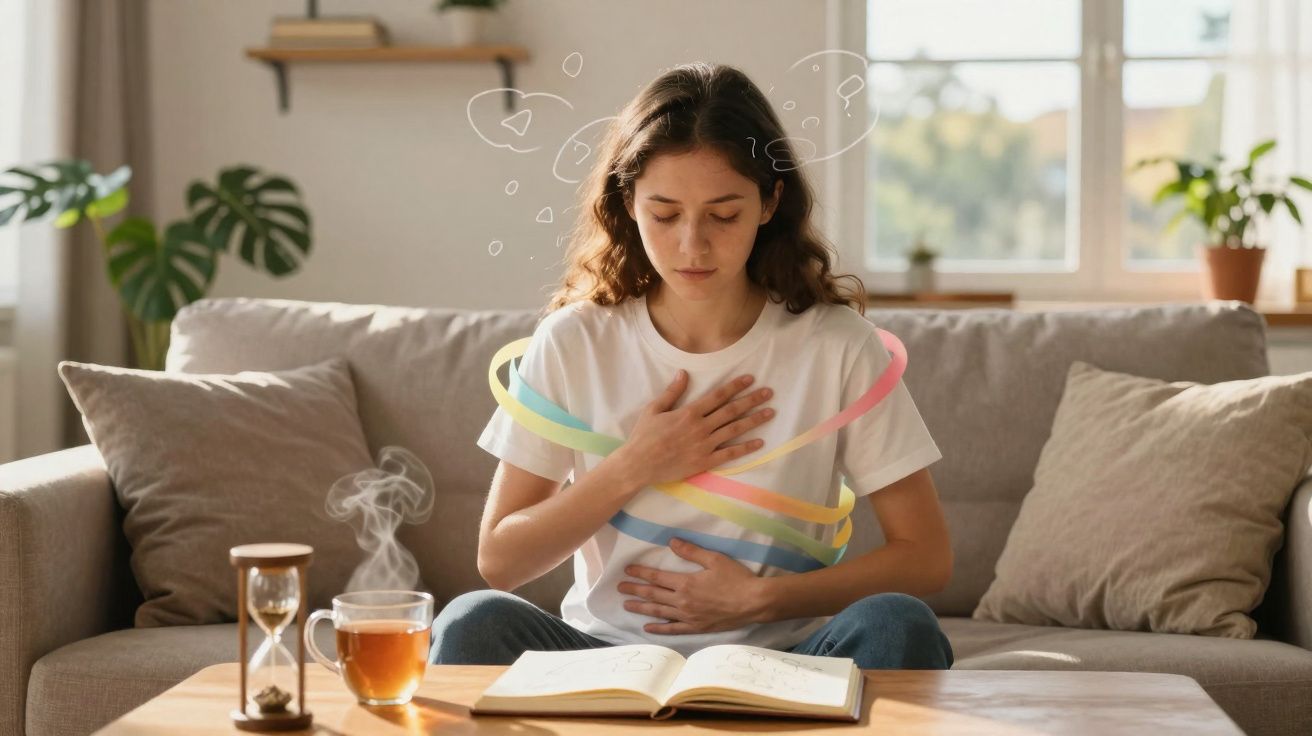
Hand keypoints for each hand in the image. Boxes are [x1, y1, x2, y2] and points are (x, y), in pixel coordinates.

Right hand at [618, 372, 774, 488]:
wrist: (639, 464)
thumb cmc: (644, 436)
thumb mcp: (654, 409)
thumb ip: (672, 392)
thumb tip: (683, 373)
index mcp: (689, 412)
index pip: (718, 395)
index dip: (736, 386)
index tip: (750, 379)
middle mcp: (700, 427)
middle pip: (731, 410)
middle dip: (752, 400)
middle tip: (769, 392)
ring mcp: (704, 445)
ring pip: (734, 430)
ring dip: (754, 420)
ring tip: (770, 412)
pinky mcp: (705, 461)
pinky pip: (729, 453)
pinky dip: (745, 448)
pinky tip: (759, 442)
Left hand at [618, 538, 767, 634]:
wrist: (753, 602)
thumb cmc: (736, 578)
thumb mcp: (714, 559)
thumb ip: (691, 551)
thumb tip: (672, 542)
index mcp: (686, 583)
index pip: (657, 577)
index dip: (640, 573)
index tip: (627, 571)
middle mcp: (682, 601)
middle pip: (653, 595)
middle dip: (635, 590)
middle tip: (619, 588)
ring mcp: (688, 617)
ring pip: (659, 612)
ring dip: (641, 608)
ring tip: (626, 605)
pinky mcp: (696, 627)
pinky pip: (673, 629)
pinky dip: (659, 628)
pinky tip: (647, 628)